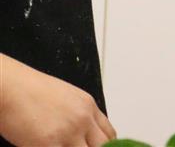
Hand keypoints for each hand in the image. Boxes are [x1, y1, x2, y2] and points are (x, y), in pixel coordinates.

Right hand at [0, 55, 115, 146]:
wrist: (10, 87)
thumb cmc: (30, 90)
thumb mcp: (65, 97)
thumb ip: (78, 115)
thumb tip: (82, 133)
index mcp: (88, 106)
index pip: (110, 134)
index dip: (104, 146)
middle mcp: (82, 119)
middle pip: (102, 146)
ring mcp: (68, 133)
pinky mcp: (48, 144)